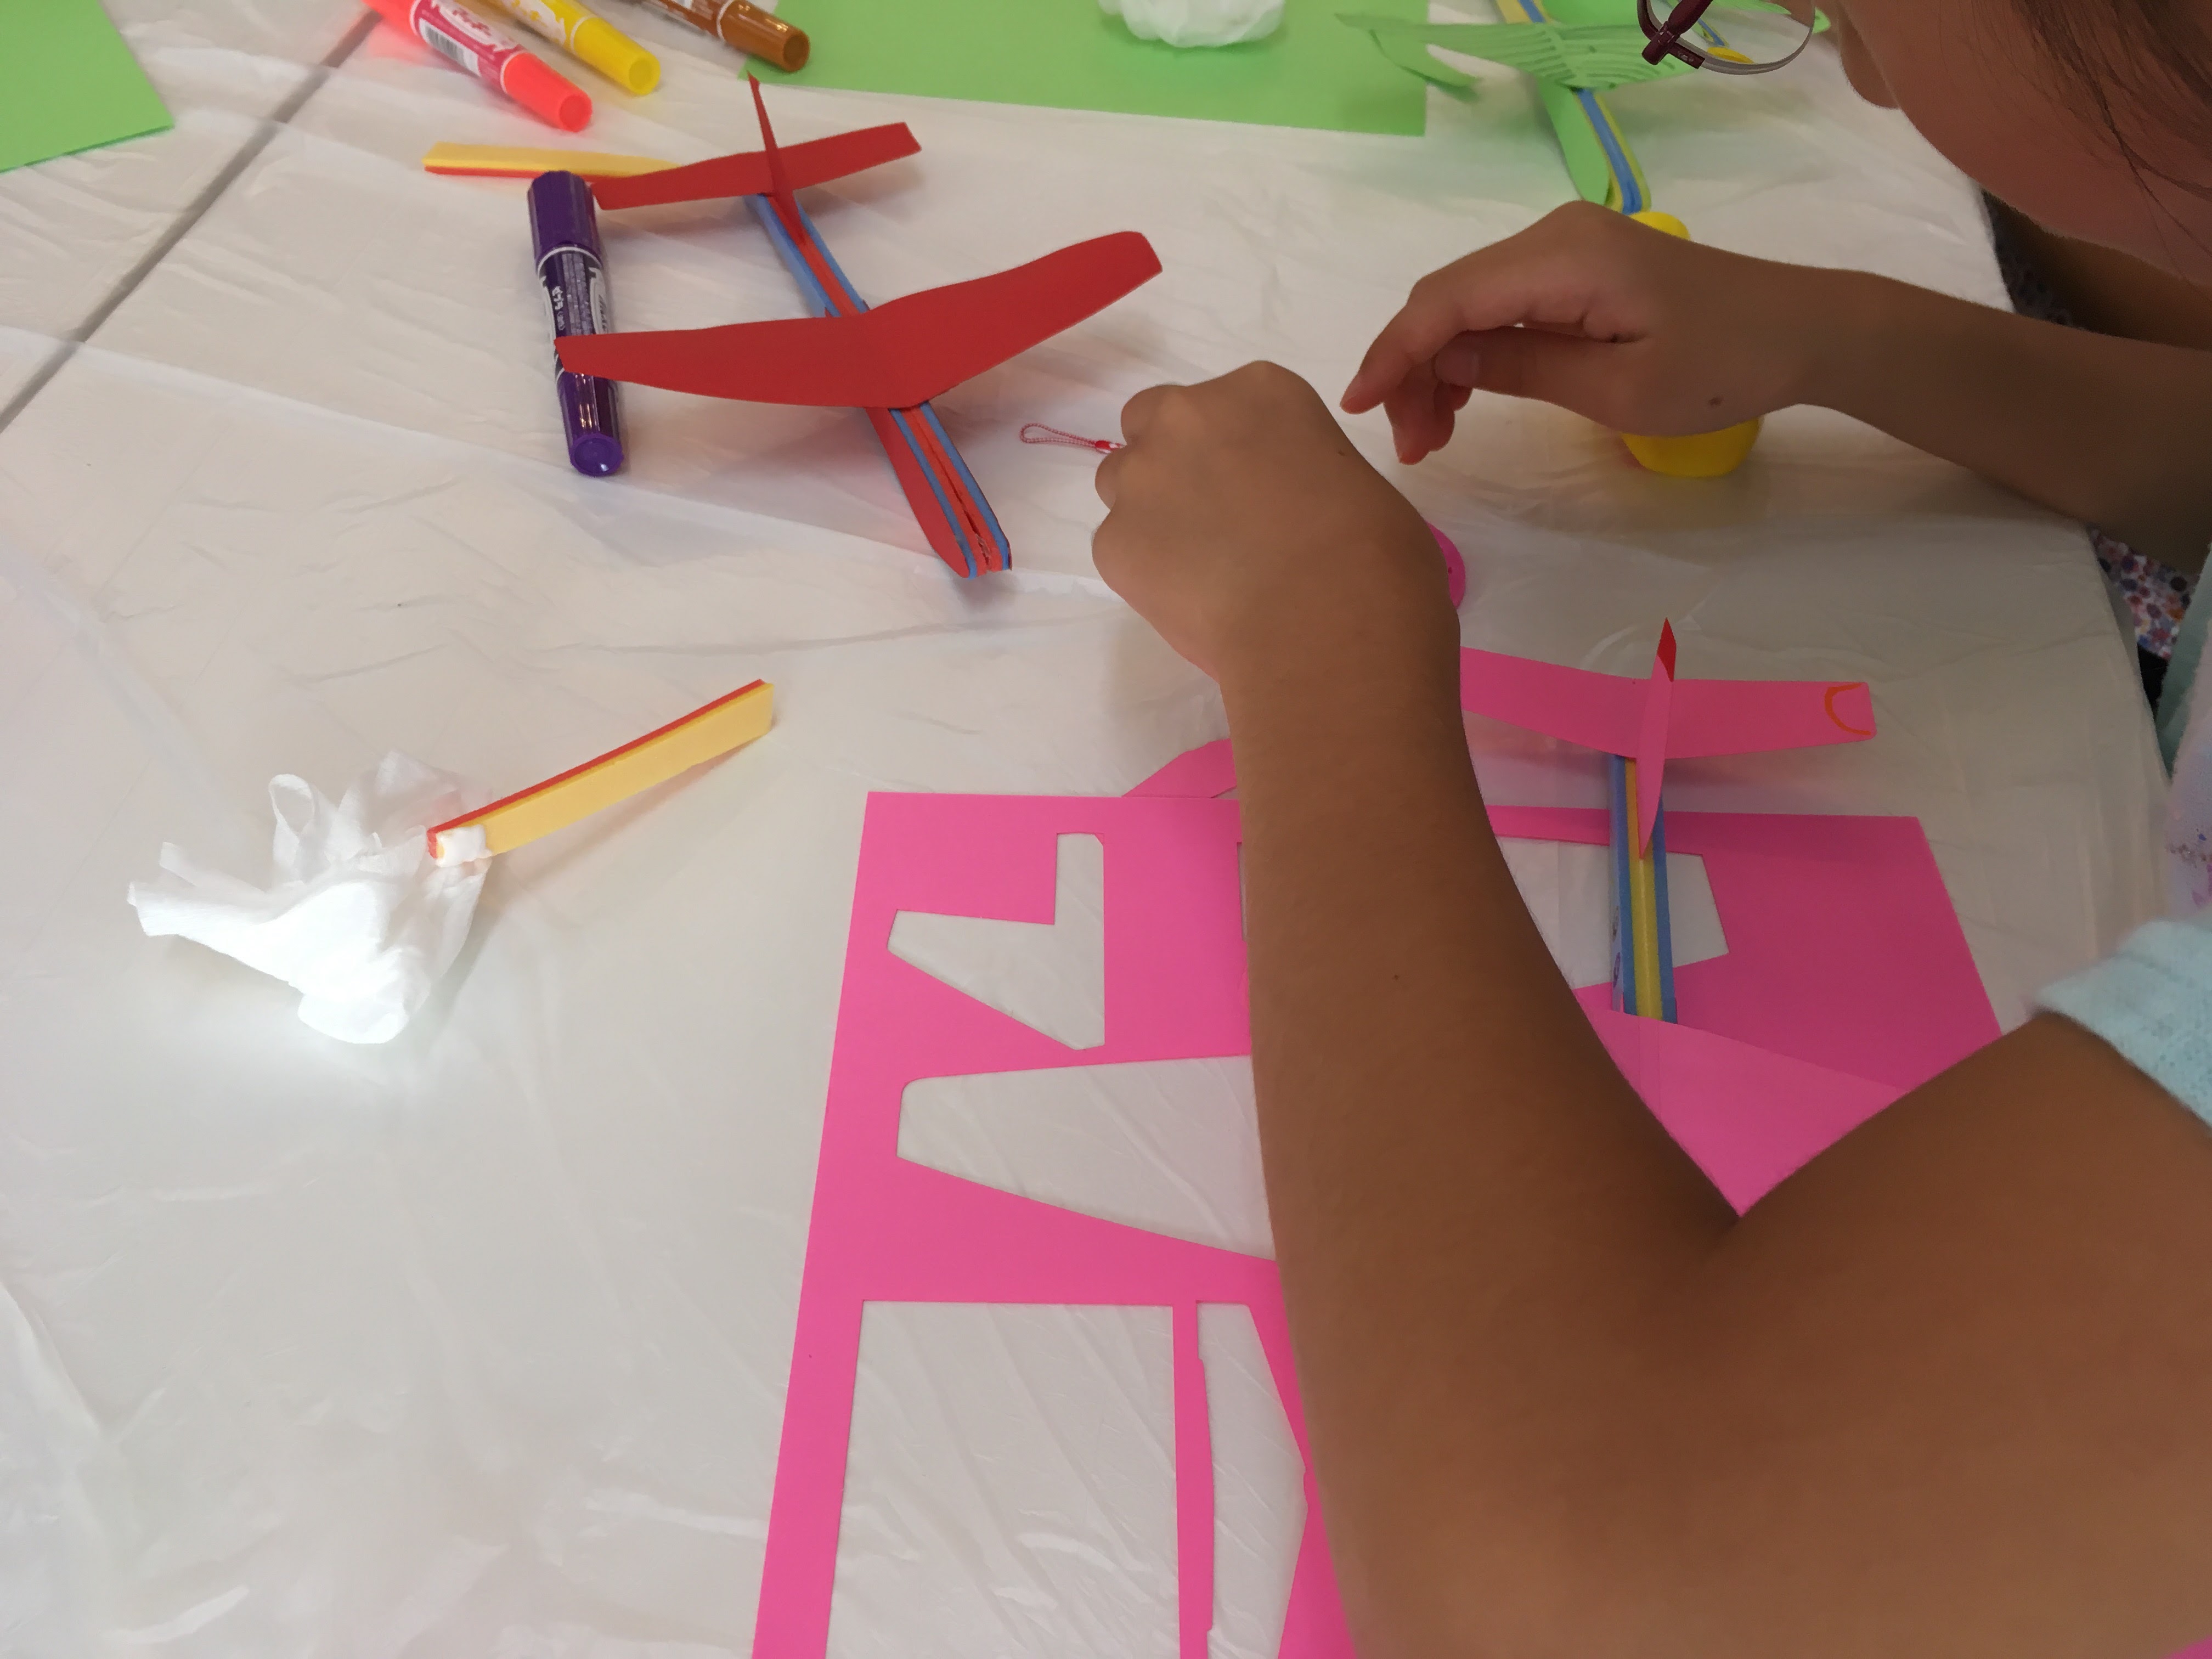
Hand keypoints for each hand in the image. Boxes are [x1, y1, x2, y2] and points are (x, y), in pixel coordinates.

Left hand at [1093, 363, 1454, 687]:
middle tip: (1208, 517)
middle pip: (1151, 422)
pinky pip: (1118, 549)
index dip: (1233, 450)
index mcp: (1259, 390)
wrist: (1326, 620)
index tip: (1255, 488)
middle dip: (1171, 461)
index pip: (1222, 404)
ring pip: (1121, 484)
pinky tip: (1194, 602)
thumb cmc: (1371, 553)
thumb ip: (1293, 470)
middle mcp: (1188, 417)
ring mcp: (1142, 477)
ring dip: (1150, 513)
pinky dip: (1146, 573)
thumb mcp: (1347, 478)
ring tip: (1200, 569)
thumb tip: (1281, 509)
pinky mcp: (1113, 541)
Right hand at [1341, 201, 1831, 462]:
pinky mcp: (1577, 266)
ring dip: (1438, 366)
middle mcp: (1554, 236)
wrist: (1802, 331)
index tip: (1360, 410)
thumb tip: (1446, 363)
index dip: (1394, 354)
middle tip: (1412, 448)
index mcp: (1563, 259)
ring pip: (1468, 303)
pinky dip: (1473, 351)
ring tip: (1433, 437)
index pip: (1447, 302)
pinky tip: (1466, 400)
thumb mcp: (1618, 390)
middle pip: (1447, 299)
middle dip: (1412, 370)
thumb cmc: (1722, 367)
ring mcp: (1565, 247)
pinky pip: (1501, 303)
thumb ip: (1524, 368)